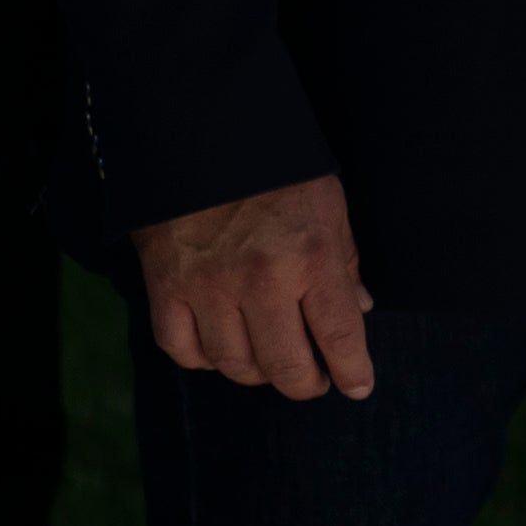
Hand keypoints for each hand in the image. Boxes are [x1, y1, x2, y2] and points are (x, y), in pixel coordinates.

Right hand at [138, 175, 374, 399]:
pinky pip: (181, 348)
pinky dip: (203, 359)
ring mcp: (208, 287)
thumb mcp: (330, 210)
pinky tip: (220, 350)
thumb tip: (360, 311)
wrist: (202, 138)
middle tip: (315, 380)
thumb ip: (344, 265)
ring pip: (234, 364)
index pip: (339, 336)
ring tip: (271, 363)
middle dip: (306, 384)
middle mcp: (260, 281)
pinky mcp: (166, 286)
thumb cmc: (277, 174)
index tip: (358, 386)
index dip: (352, 371)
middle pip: (285, 365)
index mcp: (310, 259)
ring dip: (257, 373)